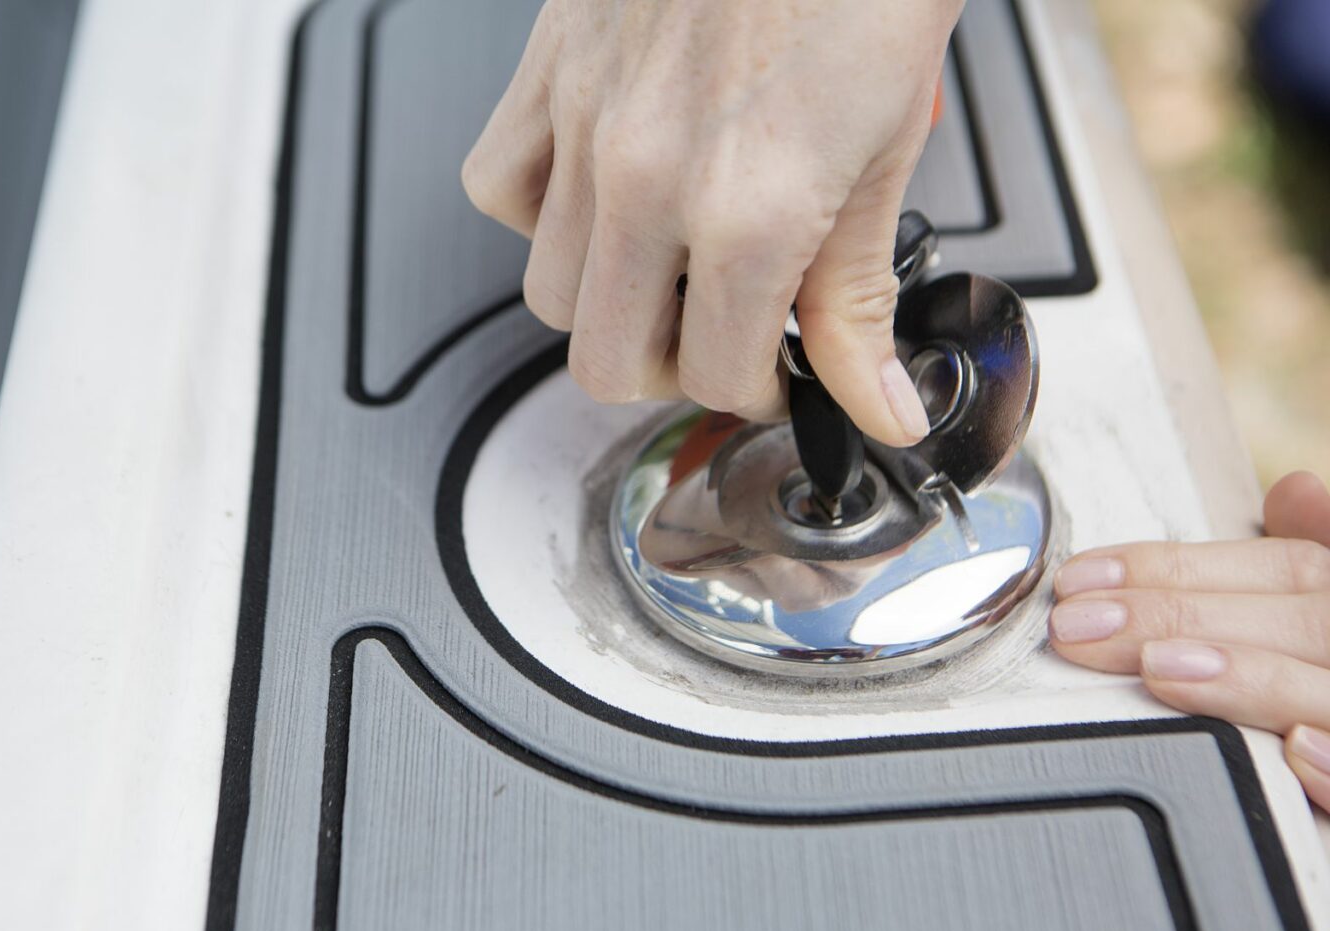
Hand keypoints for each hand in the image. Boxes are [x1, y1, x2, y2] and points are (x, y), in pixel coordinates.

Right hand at [462, 0, 957, 439]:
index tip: (778, 369)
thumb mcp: (887, 148)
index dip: (754, 390)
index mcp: (749, 207)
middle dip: (670, 368)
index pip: (711, 374)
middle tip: (722, 332)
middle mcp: (648, 177)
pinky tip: (602, 196)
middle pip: (606, 360)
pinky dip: (541, 216)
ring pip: (548, 292)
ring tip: (668, 267)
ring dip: (608, 303)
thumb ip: (857, 298)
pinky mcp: (548, 72)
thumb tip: (875, 402)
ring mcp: (585, 124)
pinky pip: (498, 187)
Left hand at [1050, 472, 1329, 808]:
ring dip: (1254, 678)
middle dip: (1181, 614)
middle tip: (1080, 625)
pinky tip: (1297, 751)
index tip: (1082, 578)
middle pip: (1302, 620)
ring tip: (1162, 667)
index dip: (1180, 566)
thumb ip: (1328, 555)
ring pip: (1329, 696)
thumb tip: (1295, 491)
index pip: (1288, 568)